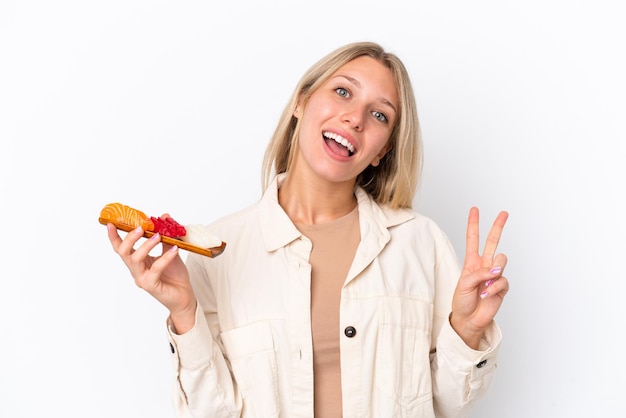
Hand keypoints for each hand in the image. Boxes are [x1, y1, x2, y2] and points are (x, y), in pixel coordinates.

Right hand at [106, 218, 196, 331]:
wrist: (185, 295)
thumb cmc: (175, 275)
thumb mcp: (171, 251)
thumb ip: (167, 236)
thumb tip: (165, 217)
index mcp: (138, 261)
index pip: (121, 248)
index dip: (114, 236)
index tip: (110, 223)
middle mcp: (136, 270)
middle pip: (123, 252)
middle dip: (129, 238)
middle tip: (140, 228)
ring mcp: (142, 279)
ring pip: (135, 260)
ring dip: (146, 245)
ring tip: (158, 236)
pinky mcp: (151, 286)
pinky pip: (155, 269)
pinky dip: (165, 257)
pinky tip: (175, 250)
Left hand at [450, 207, 508, 348]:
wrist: (468, 319)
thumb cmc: (462, 301)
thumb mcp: (464, 284)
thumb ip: (479, 273)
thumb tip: (496, 270)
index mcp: (472, 262)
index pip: (473, 239)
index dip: (473, 224)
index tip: (474, 210)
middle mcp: (484, 265)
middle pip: (492, 241)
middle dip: (498, 226)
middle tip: (504, 213)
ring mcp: (494, 275)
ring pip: (501, 260)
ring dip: (493, 271)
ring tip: (485, 284)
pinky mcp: (502, 286)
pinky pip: (502, 280)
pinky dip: (494, 287)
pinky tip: (487, 294)